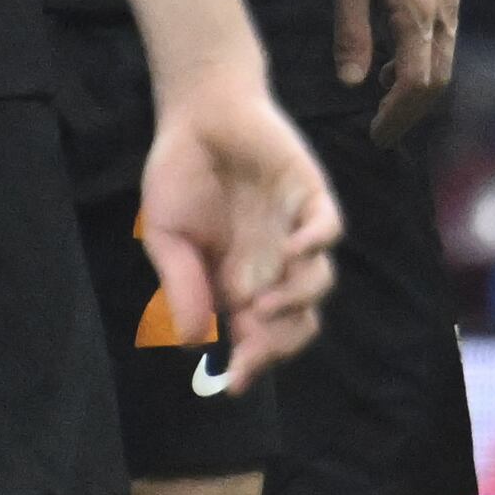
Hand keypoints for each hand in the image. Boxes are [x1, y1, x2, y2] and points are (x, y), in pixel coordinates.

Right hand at [133, 61, 341, 384]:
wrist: (198, 113)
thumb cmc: (180, 175)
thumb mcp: (166, 236)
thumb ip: (181, 285)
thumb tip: (191, 344)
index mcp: (237, 283)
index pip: (257, 336)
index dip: (252, 362)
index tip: (234, 382)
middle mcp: (273, 267)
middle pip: (296, 322)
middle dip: (279, 343)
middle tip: (254, 347)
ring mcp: (295, 233)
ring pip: (317, 283)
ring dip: (295, 301)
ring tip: (261, 304)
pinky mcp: (311, 199)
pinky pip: (328, 230)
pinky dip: (314, 245)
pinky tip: (291, 251)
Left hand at [331, 0, 460, 142]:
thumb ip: (352, 29)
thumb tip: (354, 81)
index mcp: (417, 12)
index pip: (416, 83)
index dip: (396, 116)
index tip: (374, 135)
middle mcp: (444, 12)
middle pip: (437, 81)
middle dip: (410, 112)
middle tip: (380, 130)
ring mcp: (453, 0)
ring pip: (443, 62)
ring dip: (415, 88)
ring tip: (382, 97)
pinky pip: (444, 40)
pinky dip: (422, 62)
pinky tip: (393, 58)